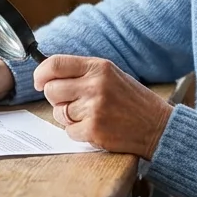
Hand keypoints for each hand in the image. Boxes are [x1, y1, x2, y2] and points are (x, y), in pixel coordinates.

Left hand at [33, 55, 173, 158]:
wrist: (158, 126)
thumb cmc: (132, 101)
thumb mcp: (112, 75)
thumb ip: (83, 73)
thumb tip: (47, 75)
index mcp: (99, 67)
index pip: (56, 64)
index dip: (41, 73)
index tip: (38, 81)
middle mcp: (95, 85)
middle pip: (51, 90)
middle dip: (57, 99)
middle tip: (72, 103)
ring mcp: (94, 108)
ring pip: (59, 113)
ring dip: (69, 117)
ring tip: (91, 116)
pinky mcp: (94, 130)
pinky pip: (69, 132)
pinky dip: (79, 133)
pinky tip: (97, 128)